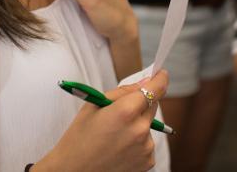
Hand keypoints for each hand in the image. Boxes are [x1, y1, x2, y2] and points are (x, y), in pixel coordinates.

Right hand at [37, 71, 168, 171]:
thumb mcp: (94, 104)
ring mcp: (145, 148)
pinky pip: (147, 142)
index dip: (160, 79)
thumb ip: (123, 91)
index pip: (155, 88)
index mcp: (126, 111)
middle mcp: (140, 129)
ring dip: (138, 123)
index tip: (162, 74)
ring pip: (148, 124)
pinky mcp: (148, 162)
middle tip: (121, 110)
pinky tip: (119, 147)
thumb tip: (145, 81)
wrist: (73, 171)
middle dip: (141, 103)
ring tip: (114, 134)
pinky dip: (138, 141)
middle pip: (152, 105)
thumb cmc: (80, 137)